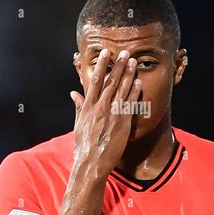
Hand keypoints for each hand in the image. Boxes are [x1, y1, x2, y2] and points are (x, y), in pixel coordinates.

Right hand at [69, 49, 140, 176]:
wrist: (92, 162)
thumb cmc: (83, 145)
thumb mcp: (78, 124)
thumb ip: (79, 106)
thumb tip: (74, 93)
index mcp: (88, 107)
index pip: (95, 81)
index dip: (101, 66)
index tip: (105, 54)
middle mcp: (100, 108)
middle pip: (110, 82)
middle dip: (118, 66)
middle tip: (124, 52)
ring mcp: (112, 115)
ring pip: (121, 90)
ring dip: (128, 75)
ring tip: (133, 62)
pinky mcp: (123, 123)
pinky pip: (130, 104)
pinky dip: (134, 92)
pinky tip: (139, 82)